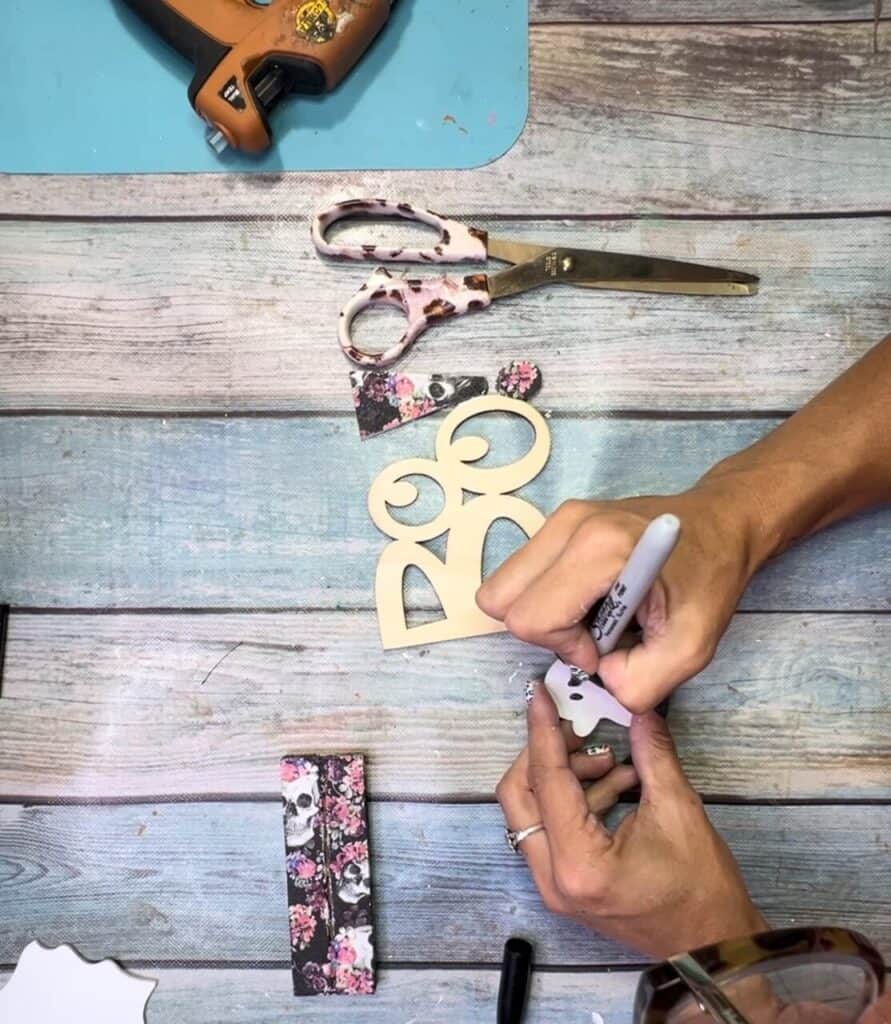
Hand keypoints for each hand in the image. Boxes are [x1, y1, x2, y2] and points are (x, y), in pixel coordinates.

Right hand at [477, 478, 767, 712]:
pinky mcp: (558, 520)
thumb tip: (599, 679)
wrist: (723, 523)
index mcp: (600, 550)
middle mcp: (569, 525)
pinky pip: (522, 573)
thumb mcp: (692, 647)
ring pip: (504, 585)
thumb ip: (640, 683)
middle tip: (593, 632)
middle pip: (500, 598)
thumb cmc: (711, 578)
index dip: (564, 646)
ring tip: (594, 613)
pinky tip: (591, 596)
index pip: (530, 617)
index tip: (606, 646)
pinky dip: (547, 596)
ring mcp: (560, 517)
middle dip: (543, 630)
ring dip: (542, 613)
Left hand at [496, 685, 765, 957]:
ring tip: (614, 761)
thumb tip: (639, 709)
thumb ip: (652, 754)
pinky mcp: (565, 885)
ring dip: (566, 776)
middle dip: (545, 753)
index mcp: (577, 862)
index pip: (547, 780)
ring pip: (534, 812)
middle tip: (580, 728)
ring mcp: (555, 886)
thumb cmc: (702, 890)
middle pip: (520, 796)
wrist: (714, 949)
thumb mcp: (679, 811)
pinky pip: (552, 828)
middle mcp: (553, 878)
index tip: (539, 693)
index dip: (543, 730)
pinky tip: (618, 782)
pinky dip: (575, 799)